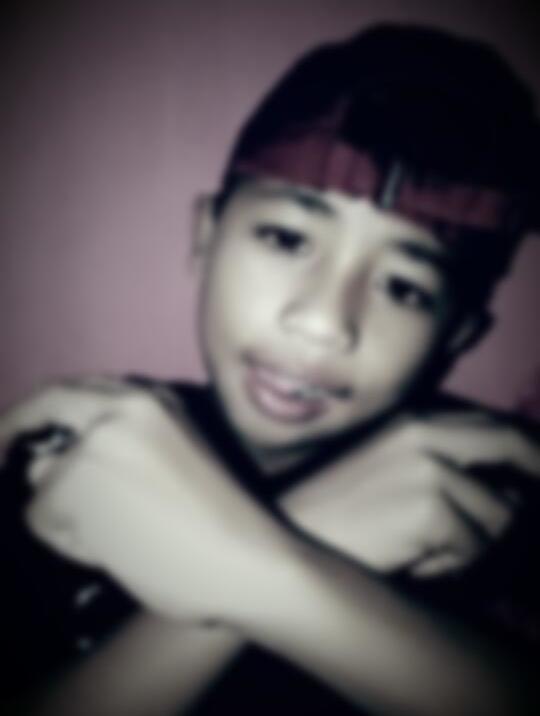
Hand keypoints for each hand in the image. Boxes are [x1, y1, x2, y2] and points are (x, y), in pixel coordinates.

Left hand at [23, 388, 290, 622]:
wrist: (246, 559)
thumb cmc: (220, 521)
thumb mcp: (174, 456)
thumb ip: (123, 443)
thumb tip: (54, 461)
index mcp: (152, 399)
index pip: (76, 390)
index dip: (39, 408)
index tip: (18, 428)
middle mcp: (120, 405)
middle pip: (43, 407)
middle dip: (13, 433)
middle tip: (3, 455)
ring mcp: (96, 441)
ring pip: (41, 476)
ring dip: (63, 507)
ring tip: (115, 534)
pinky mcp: (76, 482)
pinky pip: (40, 517)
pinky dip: (66, 541)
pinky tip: (117, 552)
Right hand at [281, 408, 539, 576]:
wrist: (288, 536)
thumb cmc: (334, 511)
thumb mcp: (386, 470)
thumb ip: (440, 466)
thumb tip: (508, 490)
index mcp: (411, 420)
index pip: (489, 424)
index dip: (524, 446)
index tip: (535, 466)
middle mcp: (424, 432)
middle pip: (510, 440)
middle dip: (536, 466)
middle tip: (534, 500)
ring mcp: (429, 467)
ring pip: (500, 515)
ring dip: (477, 542)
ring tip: (428, 550)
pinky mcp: (431, 508)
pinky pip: (476, 548)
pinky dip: (453, 564)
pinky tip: (411, 561)